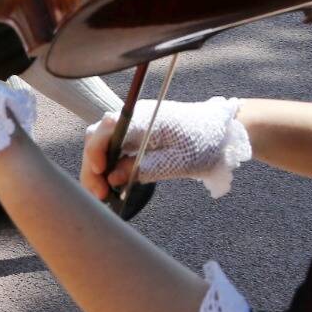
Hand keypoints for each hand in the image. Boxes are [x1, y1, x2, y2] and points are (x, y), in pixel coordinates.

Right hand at [80, 96, 248, 200]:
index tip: (100, 173)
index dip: (97, 151)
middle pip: (97, 137)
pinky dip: (107, 166)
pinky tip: (110, 184)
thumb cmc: (203, 143)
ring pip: (101, 143)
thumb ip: (144, 169)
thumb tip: (113, 178)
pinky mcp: (133, 134)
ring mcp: (131, 125)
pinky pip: (112, 148)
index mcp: (144, 118)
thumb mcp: (178, 162)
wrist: (219, 131)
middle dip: (92, 165)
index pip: (108, 129)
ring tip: (102, 194)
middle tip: (98, 193)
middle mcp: (132, 117)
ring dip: (97, 168)